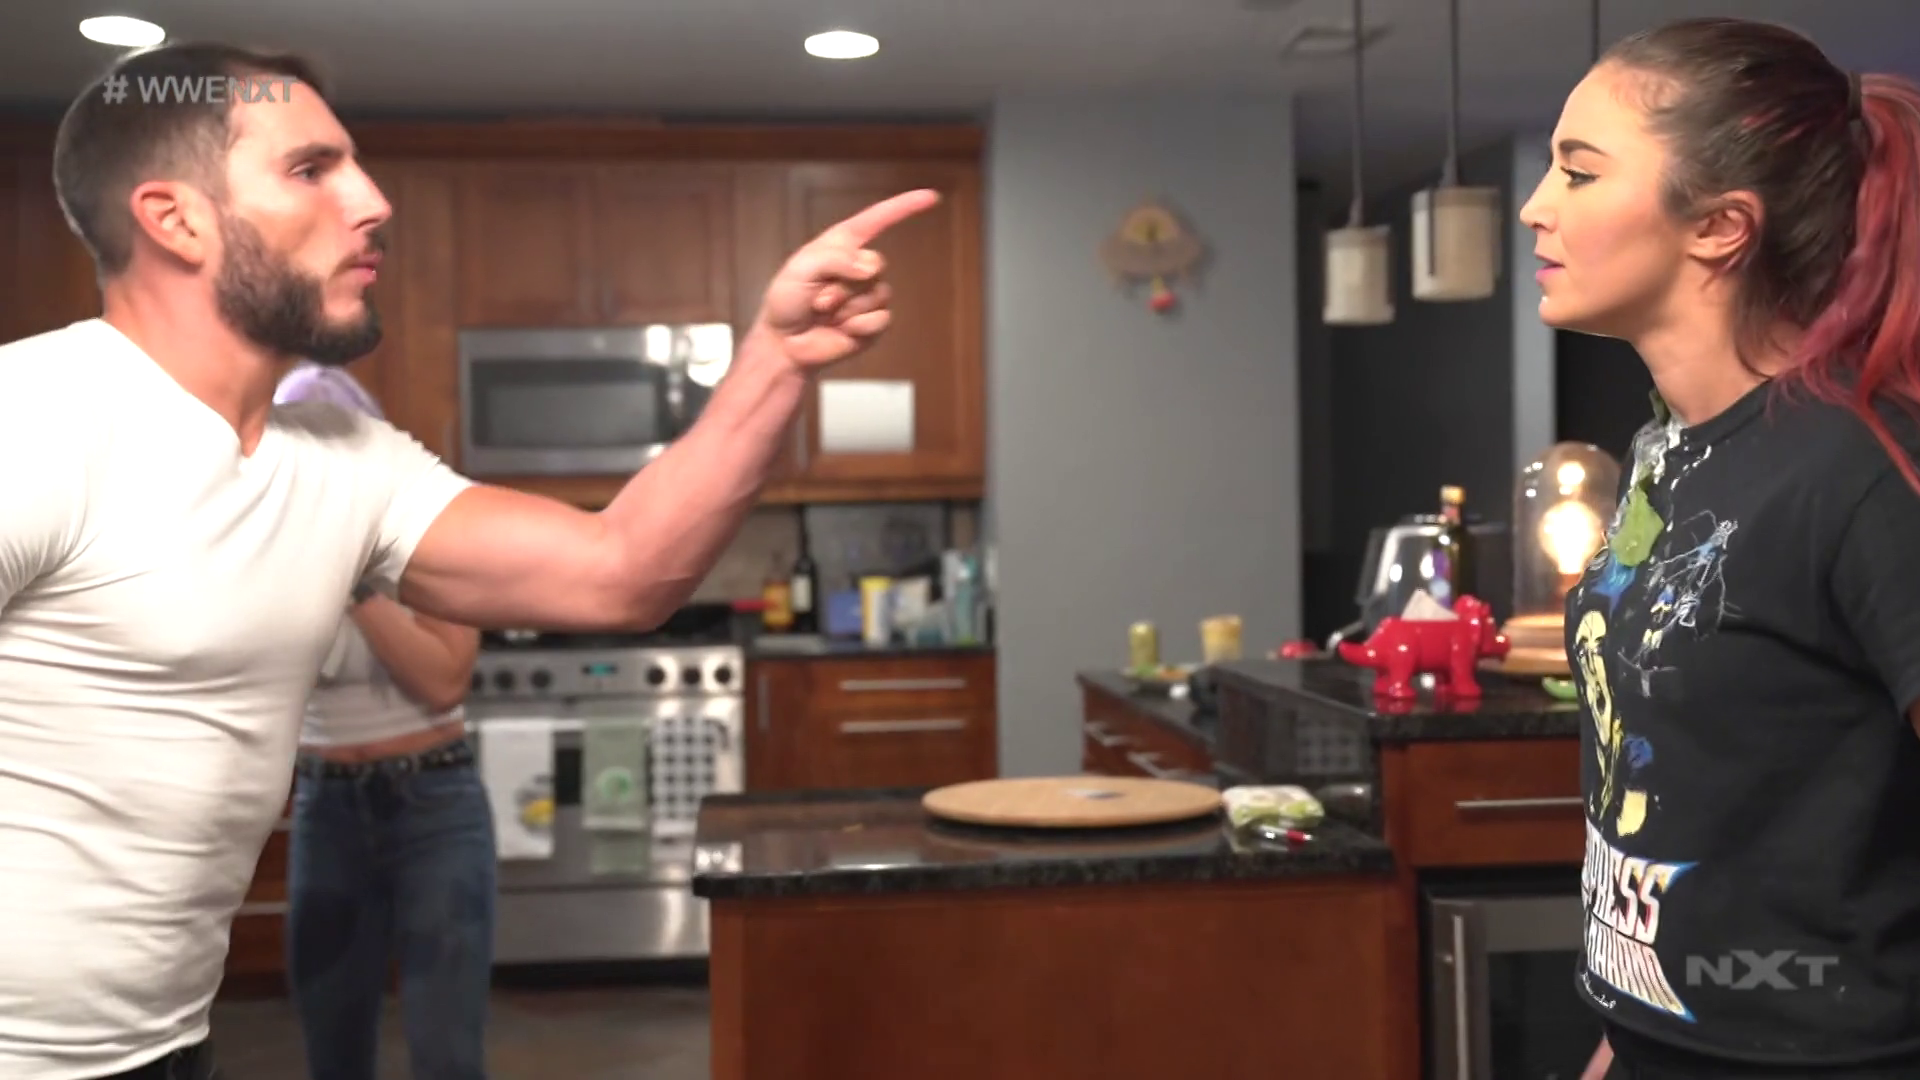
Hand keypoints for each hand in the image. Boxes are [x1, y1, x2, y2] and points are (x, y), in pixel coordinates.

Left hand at [755, 188, 941, 369]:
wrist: (785, 344)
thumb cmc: (787, 300)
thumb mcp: (801, 269)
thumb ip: (836, 259)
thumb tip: (871, 270)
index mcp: (842, 245)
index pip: (877, 219)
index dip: (904, 207)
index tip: (931, 197)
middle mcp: (859, 267)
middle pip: (876, 264)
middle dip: (844, 284)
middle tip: (818, 299)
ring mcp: (869, 296)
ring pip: (878, 294)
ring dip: (847, 307)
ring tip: (824, 315)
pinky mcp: (874, 323)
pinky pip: (881, 319)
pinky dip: (859, 326)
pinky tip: (841, 331)